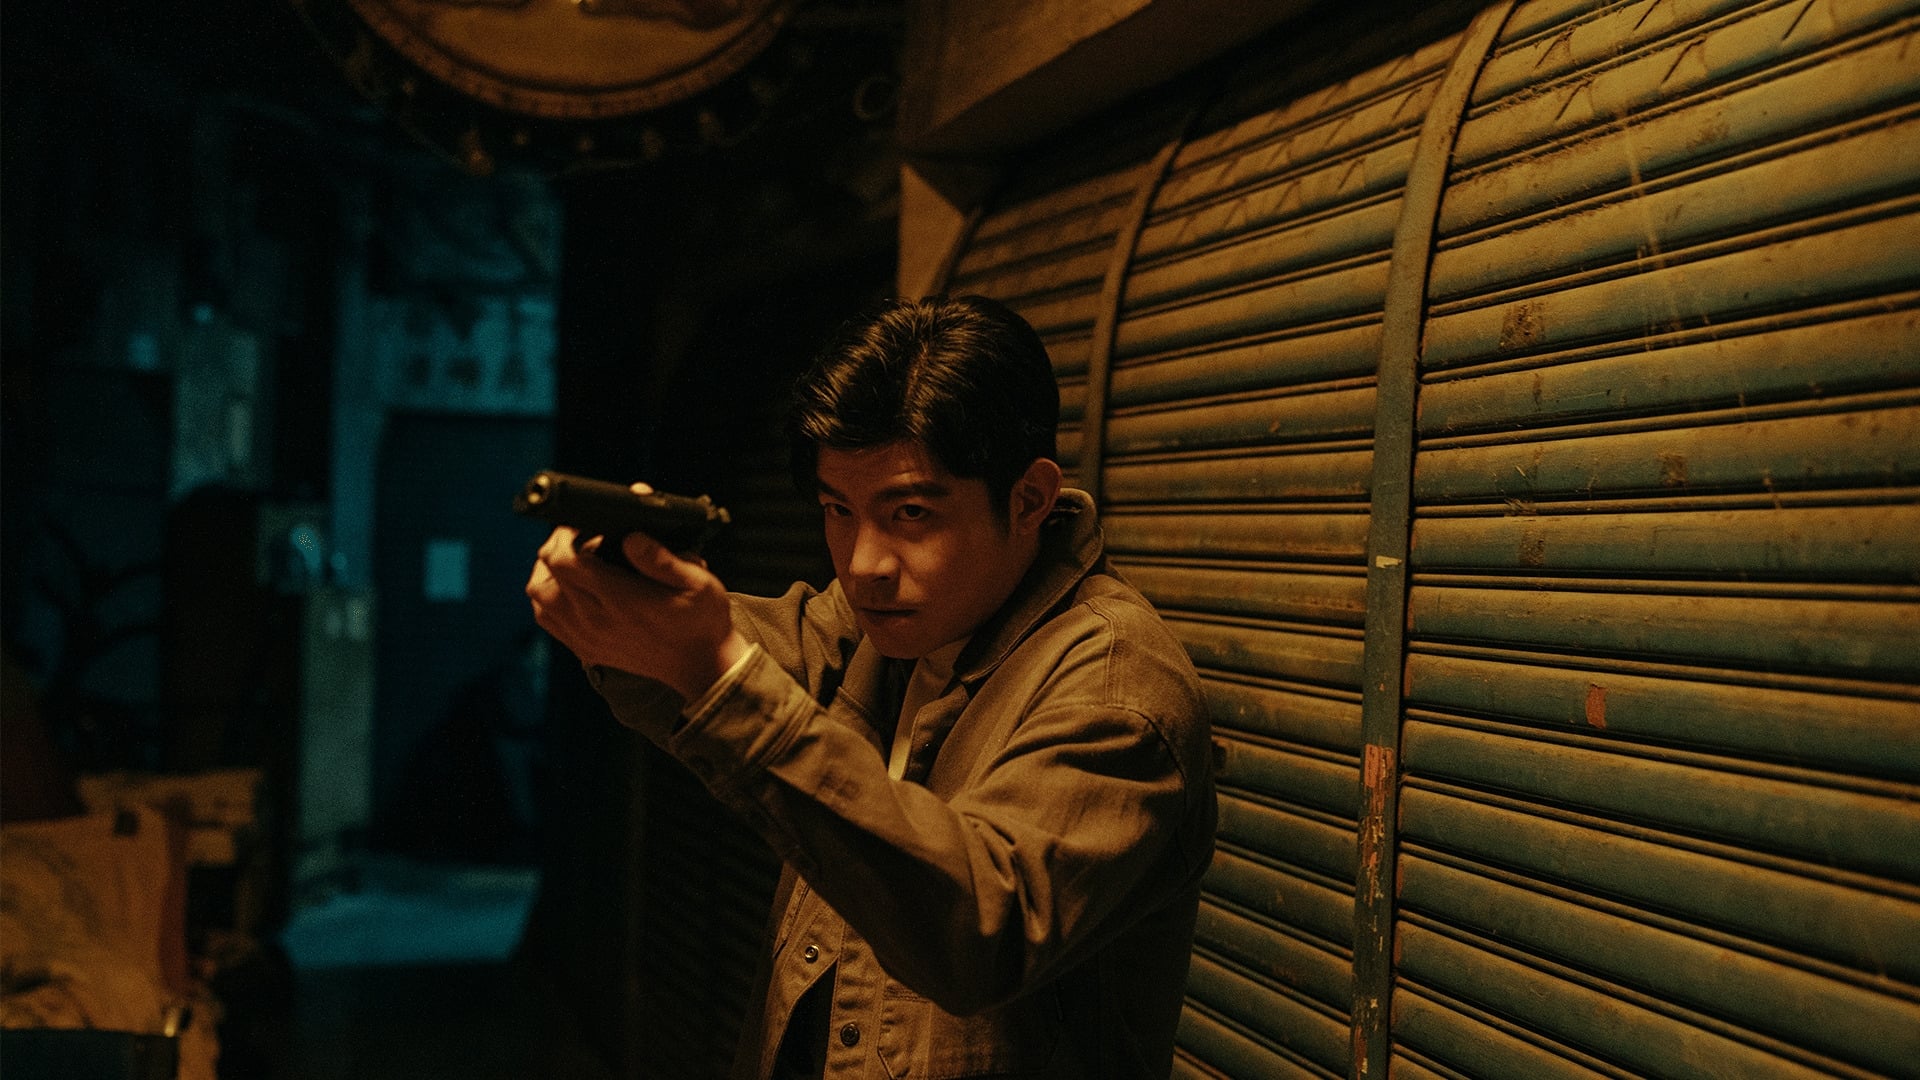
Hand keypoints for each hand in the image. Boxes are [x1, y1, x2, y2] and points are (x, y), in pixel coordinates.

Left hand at [525, 483, 748, 699]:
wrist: (700, 665)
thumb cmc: (702, 620)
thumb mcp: (699, 581)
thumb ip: (662, 559)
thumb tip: (631, 537)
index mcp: (623, 599)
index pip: (565, 560)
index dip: (565, 535)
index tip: (582, 525)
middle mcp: (598, 620)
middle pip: (546, 575)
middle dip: (556, 547)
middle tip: (577, 536)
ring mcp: (588, 637)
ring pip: (540, 597)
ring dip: (547, 573)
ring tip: (570, 560)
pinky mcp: (585, 648)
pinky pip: (548, 619)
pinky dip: (549, 598)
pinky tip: (569, 588)